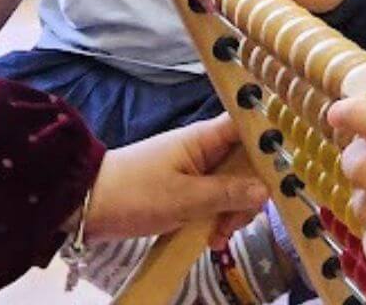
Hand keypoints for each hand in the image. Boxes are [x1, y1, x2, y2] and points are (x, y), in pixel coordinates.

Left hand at [83, 115, 267, 248]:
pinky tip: (210, 238)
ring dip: (232, 212)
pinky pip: (215, 199)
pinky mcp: (187, 188)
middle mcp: (206, 149)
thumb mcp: (184, 198)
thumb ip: (227, 193)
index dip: (270, 143)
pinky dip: (216, 218)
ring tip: (217, 237)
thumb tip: (266, 190)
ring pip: (233, 185)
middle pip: (247, 164)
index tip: (281, 172)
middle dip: (249, 195)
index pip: (250, 126)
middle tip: (236, 223)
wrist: (84, 206)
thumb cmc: (134, 193)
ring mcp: (196, 169)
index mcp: (205, 138)